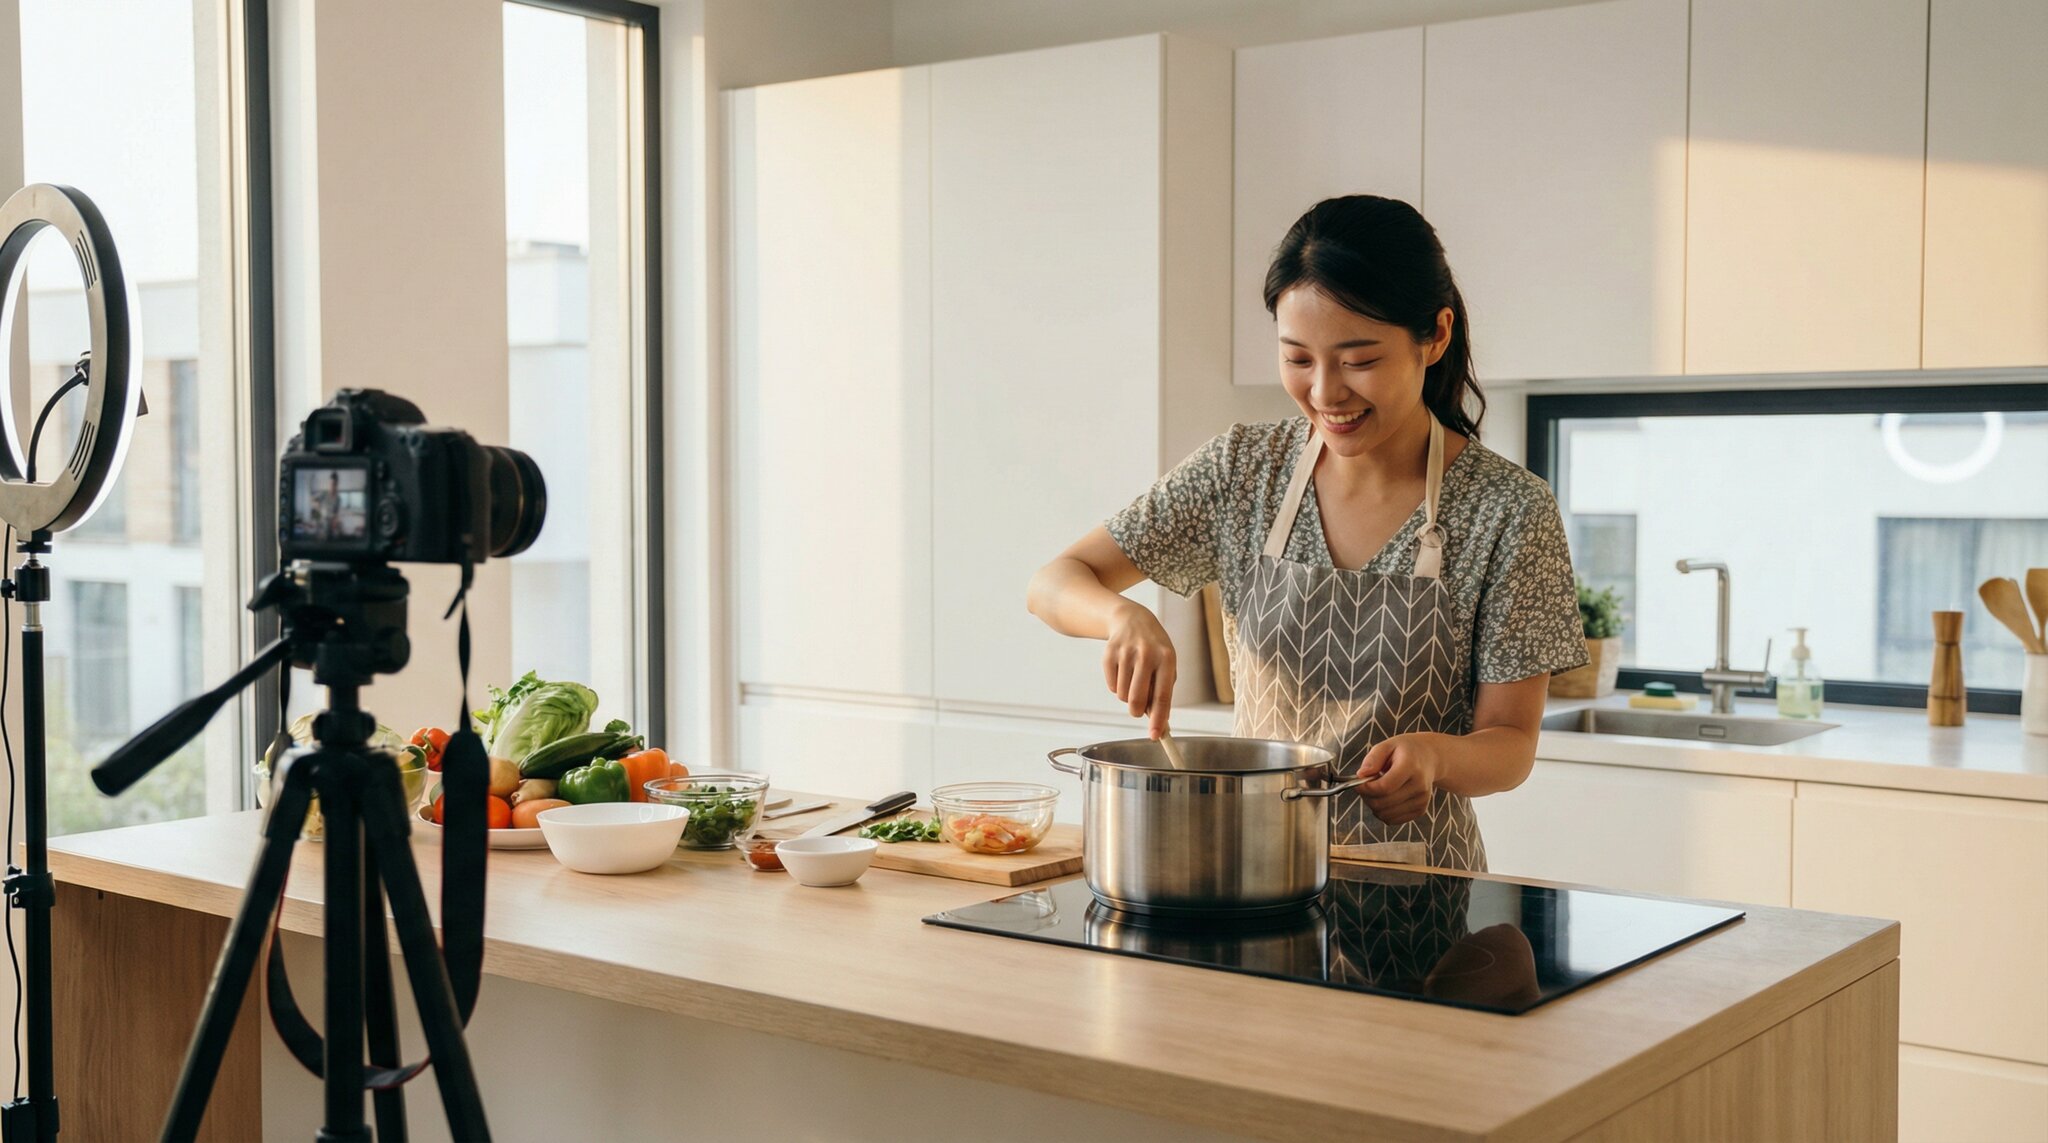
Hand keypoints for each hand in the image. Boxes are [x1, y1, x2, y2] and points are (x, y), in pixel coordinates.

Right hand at [1104, 601, 1175, 737]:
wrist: (1131, 619)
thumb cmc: (1154, 648)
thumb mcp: (1166, 662)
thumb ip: (1163, 689)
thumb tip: (1157, 720)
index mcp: (1166, 658)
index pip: (1163, 695)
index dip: (1159, 719)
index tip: (1156, 736)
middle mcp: (1146, 655)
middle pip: (1137, 699)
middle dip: (1137, 712)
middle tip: (1138, 711)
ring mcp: (1126, 653)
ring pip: (1123, 695)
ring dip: (1128, 696)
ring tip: (1134, 680)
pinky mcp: (1109, 654)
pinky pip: (1111, 686)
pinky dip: (1117, 686)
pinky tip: (1123, 671)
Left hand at [1355, 734, 1446, 825]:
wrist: (1429, 757)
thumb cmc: (1405, 751)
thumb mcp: (1387, 745)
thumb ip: (1373, 759)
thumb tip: (1361, 775)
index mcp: (1411, 766)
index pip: (1384, 787)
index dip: (1365, 788)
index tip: (1358, 783)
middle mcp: (1419, 786)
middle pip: (1383, 803)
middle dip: (1366, 797)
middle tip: (1365, 786)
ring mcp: (1421, 800)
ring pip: (1386, 815)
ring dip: (1374, 805)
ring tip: (1377, 790)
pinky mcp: (1420, 810)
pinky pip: (1392, 820)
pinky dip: (1383, 812)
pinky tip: (1386, 798)